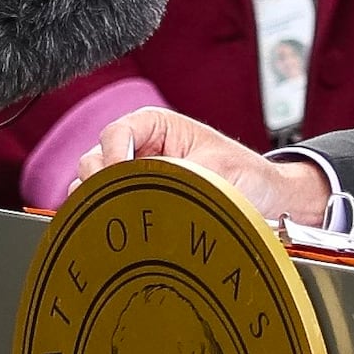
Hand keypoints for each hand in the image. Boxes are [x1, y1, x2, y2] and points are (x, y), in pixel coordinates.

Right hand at [82, 107, 329, 225]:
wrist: (261, 201)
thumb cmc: (246, 175)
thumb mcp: (220, 171)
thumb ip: (183, 175)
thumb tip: (152, 191)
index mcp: (157, 125)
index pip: (117, 133)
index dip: (114, 154)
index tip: (123, 176)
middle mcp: (138, 147)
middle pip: (95, 159)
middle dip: (101, 181)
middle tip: (117, 203)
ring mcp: (131, 175)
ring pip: (92, 185)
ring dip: (99, 200)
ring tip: (119, 217)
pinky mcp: (131, 201)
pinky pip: (100, 207)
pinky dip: (100, 215)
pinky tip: (116, 228)